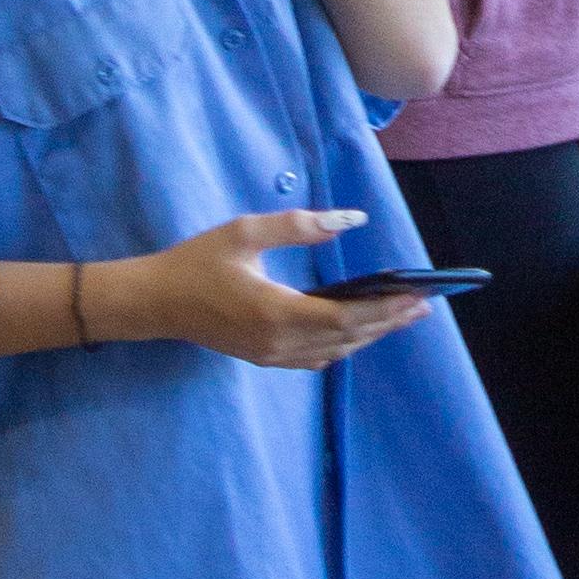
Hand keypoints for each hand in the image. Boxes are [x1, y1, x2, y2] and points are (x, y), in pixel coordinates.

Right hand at [96, 208, 431, 368]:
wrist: (153, 302)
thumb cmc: (196, 263)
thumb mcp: (245, 232)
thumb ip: (300, 226)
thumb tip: (350, 219)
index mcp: (276, 312)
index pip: (346, 317)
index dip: (386, 309)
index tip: (418, 296)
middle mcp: (278, 343)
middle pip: (349, 338)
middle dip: (389, 322)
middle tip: (424, 306)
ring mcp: (271, 356)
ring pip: (335, 351)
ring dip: (371, 335)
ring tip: (402, 316)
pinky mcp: (264, 359)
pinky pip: (315, 358)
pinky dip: (344, 345)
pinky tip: (360, 333)